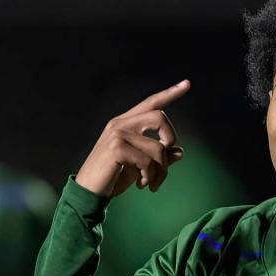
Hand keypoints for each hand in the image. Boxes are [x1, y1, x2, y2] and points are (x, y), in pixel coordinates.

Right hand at [75, 79, 189, 197]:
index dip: (170, 93)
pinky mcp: (116, 149)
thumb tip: (180, 152)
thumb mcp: (138, 167)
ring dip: (161, 171)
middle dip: (170, 140)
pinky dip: (149, 177)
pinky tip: (142, 185)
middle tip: (164, 162)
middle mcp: (120, 124)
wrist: (88, 192)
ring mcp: (117, 134)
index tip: (187, 83)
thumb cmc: (112, 178)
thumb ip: (157, 158)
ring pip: (158, 148)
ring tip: (152, 184)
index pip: (150, 103)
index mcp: (124, 123)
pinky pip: (147, 162)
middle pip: (160, 117)